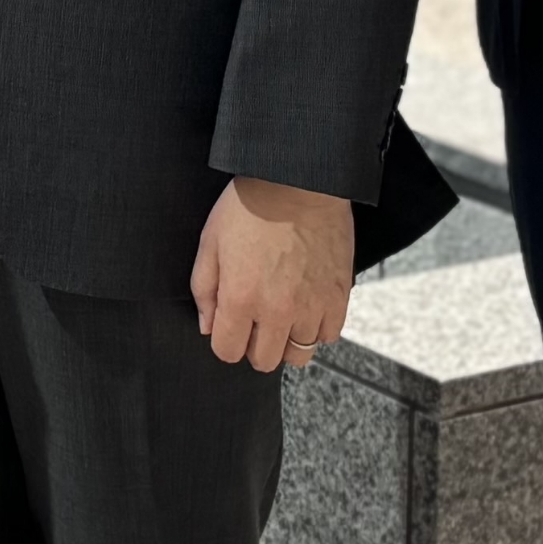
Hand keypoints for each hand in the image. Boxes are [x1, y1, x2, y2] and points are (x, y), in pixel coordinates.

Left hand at [189, 175, 354, 372]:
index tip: (229, 325)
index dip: (225, 340)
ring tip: (283, 313)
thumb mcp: (210, 242)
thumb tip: (208, 326)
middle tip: (255, 319)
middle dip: (254, 344)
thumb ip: (204, 290)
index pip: (228, 352)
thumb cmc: (250, 206)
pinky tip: (307, 305)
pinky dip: (318, 327)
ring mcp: (312, 307)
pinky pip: (329, 335)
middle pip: (264, 360)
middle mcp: (277, 311)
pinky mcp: (338, 298)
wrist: (298, 183)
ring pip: (299, 354)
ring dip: (287, 339)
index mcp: (241, 299)